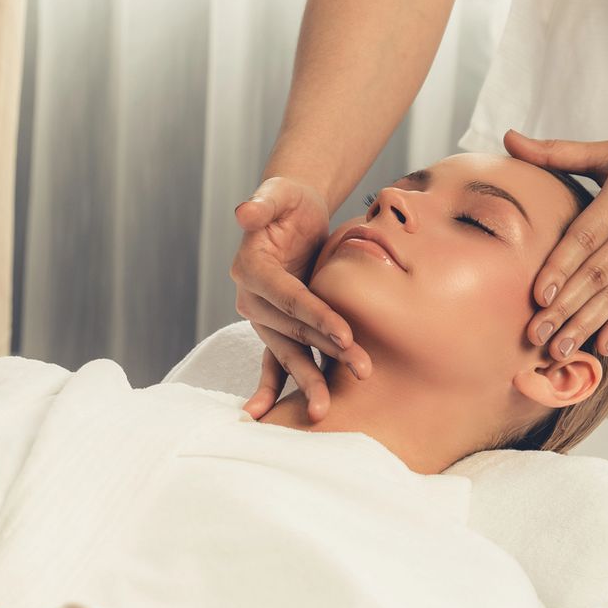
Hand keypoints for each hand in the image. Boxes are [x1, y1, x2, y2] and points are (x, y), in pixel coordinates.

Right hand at [230, 175, 371, 420]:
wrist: (292, 216)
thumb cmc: (288, 202)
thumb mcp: (279, 194)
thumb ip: (264, 201)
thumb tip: (244, 212)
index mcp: (251, 268)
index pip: (287, 296)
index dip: (314, 315)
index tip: (346, 334)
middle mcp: (251, 298)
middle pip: (291, 330)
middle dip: (326, 353)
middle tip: (362, 370)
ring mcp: (263, 318)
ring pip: (289, 352)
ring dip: (311, 379)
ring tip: (327, 409)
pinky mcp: (277, 328)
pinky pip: (281, 361)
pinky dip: (286, 387)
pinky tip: (292, 413)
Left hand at [506, 123, 607, 359]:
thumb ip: (557, 151)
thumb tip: (509, 138)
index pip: (586, 237)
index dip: (561, 268)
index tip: (537, 296)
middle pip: (600, 273)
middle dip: (566, 308)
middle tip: (535, 335)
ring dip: (588, 323)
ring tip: (559, 349)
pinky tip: (603, 344)